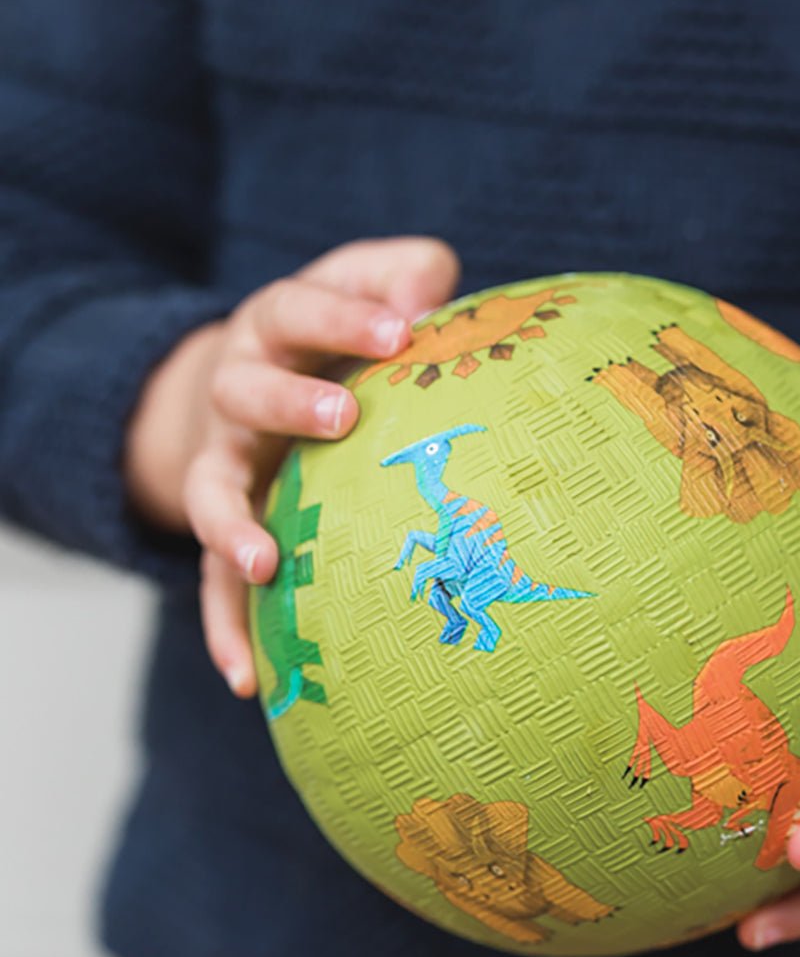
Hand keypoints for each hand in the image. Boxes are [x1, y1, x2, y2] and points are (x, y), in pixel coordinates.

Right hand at [124, 237, 459, 696]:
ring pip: (211, 491)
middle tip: (343, 415)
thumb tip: (432, 301)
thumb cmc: (336, 331)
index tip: (401, 330)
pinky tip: (246, 680)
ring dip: (233, 525)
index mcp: (279, 326)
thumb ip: (404, 277)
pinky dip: (225, 626)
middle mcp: (238, 391)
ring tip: (266, 562)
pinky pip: (212, 581)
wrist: (254, 371)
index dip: (343, 315)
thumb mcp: (366, 286)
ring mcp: (224, 463)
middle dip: (290, 402)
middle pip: (247, 389)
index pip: (301, 308)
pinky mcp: (226, 525)